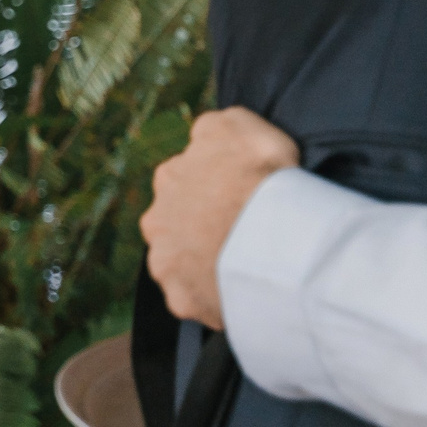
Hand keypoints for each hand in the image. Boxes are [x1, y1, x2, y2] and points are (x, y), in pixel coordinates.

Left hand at [139, 108, 298, 328]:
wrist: (270, 234)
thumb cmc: (259, 175)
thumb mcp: (238, 125)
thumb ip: (217, 128)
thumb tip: (207, 136)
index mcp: (169, 177)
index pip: (185, 181)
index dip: (216, 191)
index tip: (241, 200)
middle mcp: (156, 219)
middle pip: (178, 225)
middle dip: (202, 230)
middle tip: (242, 238)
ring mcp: (165, 262)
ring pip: (183, 265)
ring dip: (206, 266)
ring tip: (244, 270)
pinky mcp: (181, 298)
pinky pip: (197, 301)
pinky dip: (217, 300)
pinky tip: (242, 294)